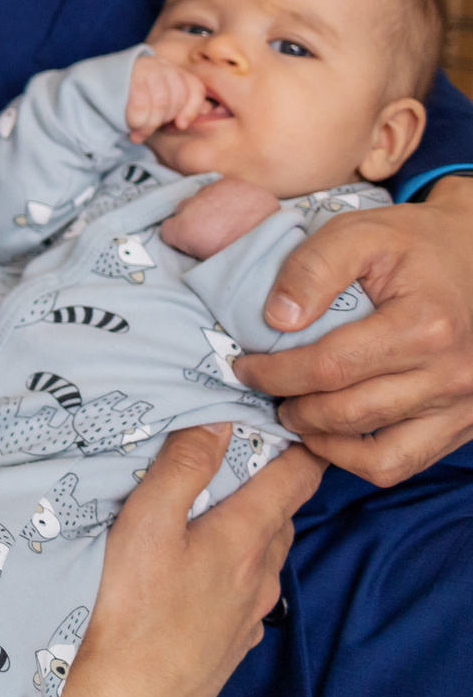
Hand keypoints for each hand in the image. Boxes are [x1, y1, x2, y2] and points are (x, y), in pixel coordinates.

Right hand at [58, 424, 322, 696]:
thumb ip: (182, 470)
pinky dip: (236, 567)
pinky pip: (248, 593)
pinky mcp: (232, 643)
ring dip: (252, 526)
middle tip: (242, 451)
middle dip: (271, 481)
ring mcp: (249, 615)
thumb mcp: (145, 525)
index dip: (299, 444)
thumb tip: (216, 423)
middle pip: (282, 516)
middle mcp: (260, 577)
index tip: (288, 417)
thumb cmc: (128, 613)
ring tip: (215, 505)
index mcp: (245, 540)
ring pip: (266, 557)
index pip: (295, 480)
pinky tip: (202, 568)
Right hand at [127, 54, 206, 141]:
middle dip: (163, 120)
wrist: (99, 80)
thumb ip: (183, 102)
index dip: (191, 108)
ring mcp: (146, 67)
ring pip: (160, 102)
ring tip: (139, 132)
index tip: (181, 125)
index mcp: (174, 70)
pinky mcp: (128, 73)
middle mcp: (162, 65)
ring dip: (149, 123)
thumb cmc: (135, 94)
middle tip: (149, 131)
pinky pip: (140, 103)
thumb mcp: (160, 97)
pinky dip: (138, 119)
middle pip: (177, 98)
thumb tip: (207, 109)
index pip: (194, 87)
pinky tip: (132, 126)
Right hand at [159, 176, 279, 259]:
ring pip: (202, 195)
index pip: (166, 229)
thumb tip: (193, 243)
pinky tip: (241, 208)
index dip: (183, 238)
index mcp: (183, 230)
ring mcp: (212, 190)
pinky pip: (221, 187)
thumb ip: (192, 247)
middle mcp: (192, 205)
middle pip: (183, 209)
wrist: (279, 242)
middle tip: (216, 232)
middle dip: (196, 218)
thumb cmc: (242, 260)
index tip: (197, 245)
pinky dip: (228, 196)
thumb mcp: (207, 261)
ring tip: (231, 219)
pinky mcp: (231, 181)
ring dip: (212, 205)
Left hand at [233, 175, 472, 484]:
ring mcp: (462, 406)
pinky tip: (332, 432)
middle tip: (265, 390)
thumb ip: (313, 268)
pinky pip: (405, 464)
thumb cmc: (414, 244)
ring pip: (380, 458)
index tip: (244, 366)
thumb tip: (276, 319)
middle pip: (350, 414)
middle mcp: (450, 375)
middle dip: (293, 409)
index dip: (275, 373)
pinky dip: (360, 459)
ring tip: (295, 412)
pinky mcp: (464, 424)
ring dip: (323, 441)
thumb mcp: (360, 232)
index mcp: (424, 326)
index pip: (330, 367)